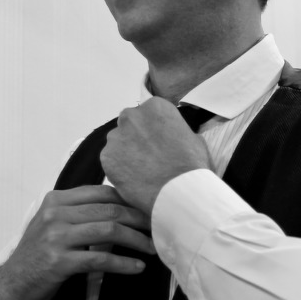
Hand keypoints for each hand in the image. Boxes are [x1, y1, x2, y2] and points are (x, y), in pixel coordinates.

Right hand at [0, 185, 153, 299]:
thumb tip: (120, 207)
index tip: (148, 210)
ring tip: (152, 248)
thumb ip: (78, 212)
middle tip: (158, 227)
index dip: (129, 200)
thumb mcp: (53, 224)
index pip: (102, 192)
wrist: (13, 283)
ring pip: (108, 231)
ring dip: (136, 240)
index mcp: (56, 200)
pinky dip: (123, 263)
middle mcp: (55, 213)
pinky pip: (100, 259)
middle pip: (109, 209)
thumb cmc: (38, 254)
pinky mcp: (59, 261)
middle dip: (139, 218)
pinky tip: (137, 268)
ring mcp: (56, 237)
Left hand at [100, 97, 211, 214]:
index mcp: (155, 107)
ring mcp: (116, 136)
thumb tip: (170, 135)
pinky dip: (119, 169)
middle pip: (129, 125)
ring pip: (118, 142)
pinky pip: (111, 160)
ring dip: (126, 153)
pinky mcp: (106, 156)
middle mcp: (131, 116)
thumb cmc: (192, 166)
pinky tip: (133, 179)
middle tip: (148, 157)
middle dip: (136, 138)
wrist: (180, 192)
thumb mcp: (193, 138)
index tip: (157, 143)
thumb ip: (175, 130)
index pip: (147, 114)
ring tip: (141, 171)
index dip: (152, 130)